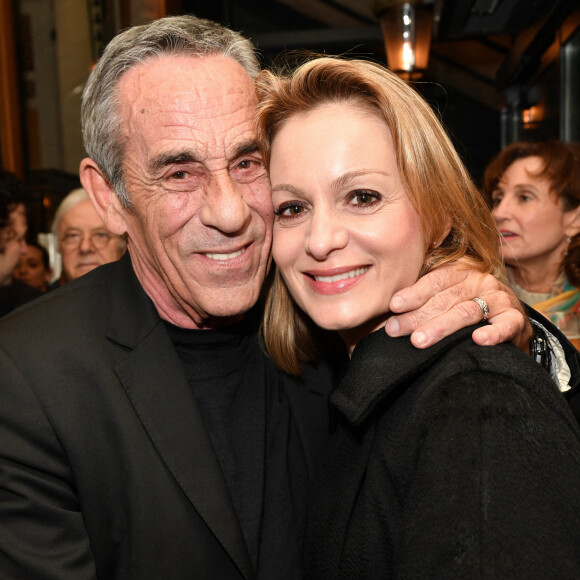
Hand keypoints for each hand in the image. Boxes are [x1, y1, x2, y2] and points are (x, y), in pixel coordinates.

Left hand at [385, 263, 531, 351]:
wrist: (512, 322)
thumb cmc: (469, 310)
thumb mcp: (447, 299)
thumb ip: (423, 303)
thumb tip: (386, 318)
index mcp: (460, 273)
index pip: (434, 281)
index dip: (413, 293)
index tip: (393, 306)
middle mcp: (479, 282)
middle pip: (445, 299)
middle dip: (417, 316)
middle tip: (396, 329)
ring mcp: (499, 299)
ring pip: (467, 311)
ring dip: (442, 326)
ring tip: (420, 340)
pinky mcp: (516, 318)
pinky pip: (506, 325)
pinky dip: (493, 333)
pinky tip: (478, 340)